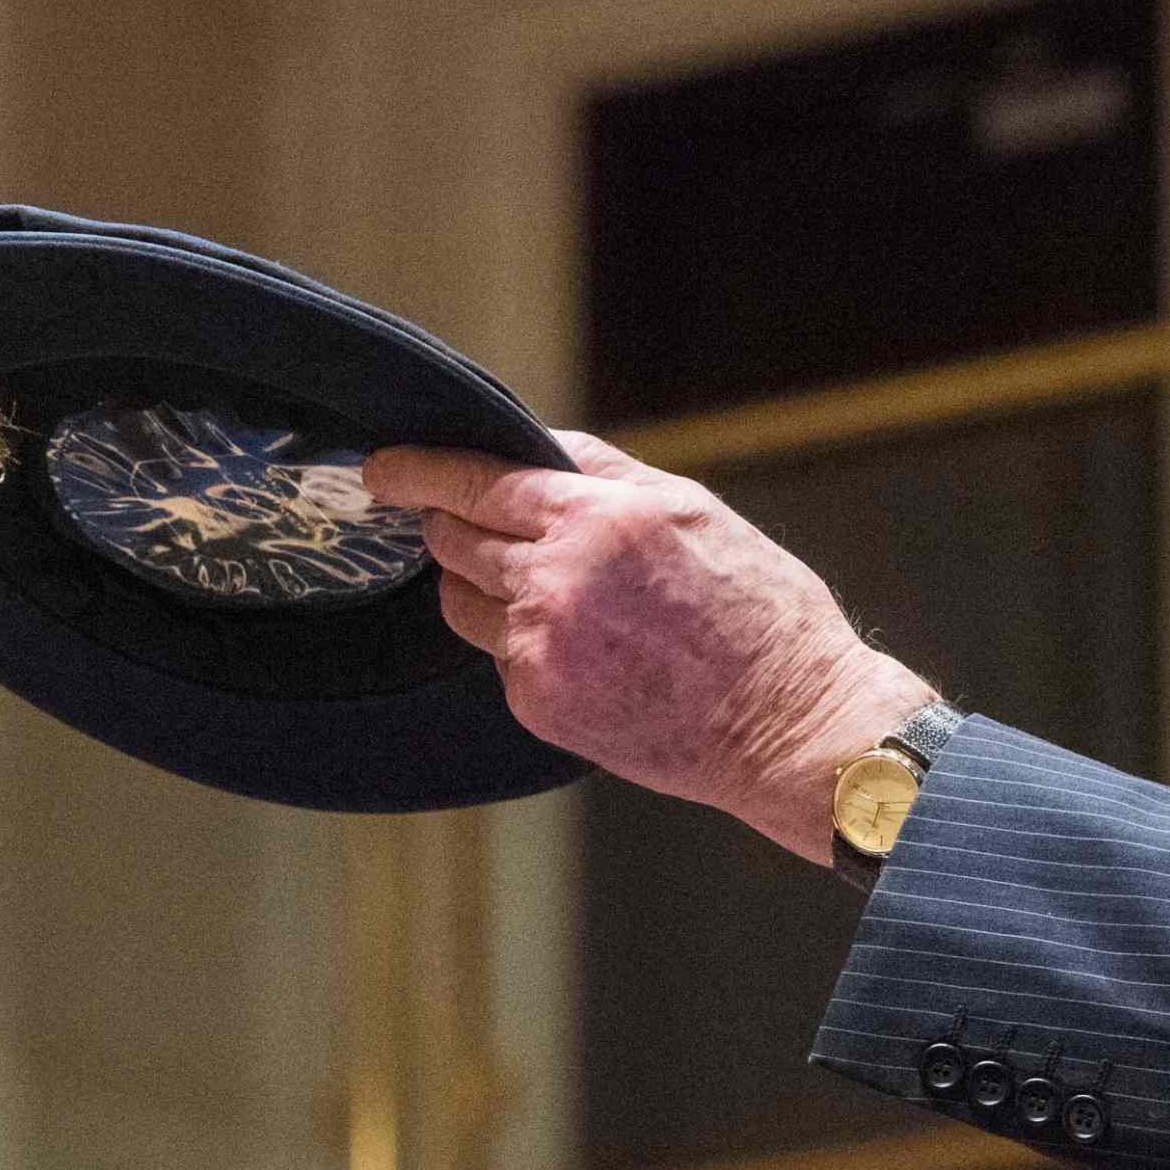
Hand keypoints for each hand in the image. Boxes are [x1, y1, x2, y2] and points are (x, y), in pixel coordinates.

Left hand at [363, 431, 937, 862]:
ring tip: (544, 593)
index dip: (418, 472)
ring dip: (480, 586)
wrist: (786, 723)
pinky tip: (580, 648)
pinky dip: (520, 642)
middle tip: (464, 524)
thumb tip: (534, 445)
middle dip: (450, 526)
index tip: (383, 469)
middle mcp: (557, 581)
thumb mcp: (691, 509)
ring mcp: (540, 647)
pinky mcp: (538, 701)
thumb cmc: (757, 612)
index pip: (476, 482)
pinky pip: (498, 655)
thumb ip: (603, 472)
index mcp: (598, 519)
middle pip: (453, 540)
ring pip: (463, 602)